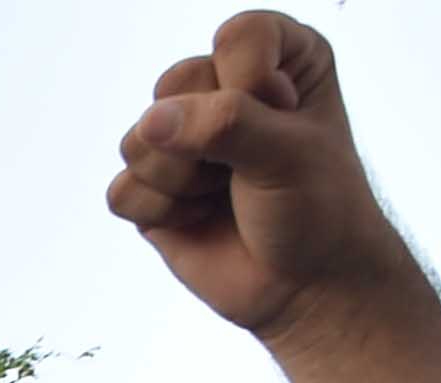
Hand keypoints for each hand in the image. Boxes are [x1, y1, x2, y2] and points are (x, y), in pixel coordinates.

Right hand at [105, 12, 415, 340]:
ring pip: (139, 140)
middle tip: (249, 167)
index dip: (252, 81)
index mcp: (277, 58)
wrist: (308, 286)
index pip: (238, 37)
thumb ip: (226, 124)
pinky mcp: (152, 191)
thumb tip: (149, 125)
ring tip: (226, 196)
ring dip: (184, 181)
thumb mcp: (289, 154)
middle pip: (174, 84)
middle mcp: (225, 90)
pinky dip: (161, 213)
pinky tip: (199, 219)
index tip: (286, 117)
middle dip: (207, 138)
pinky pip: (122, 190)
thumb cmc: (318, 208)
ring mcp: (182, 141)